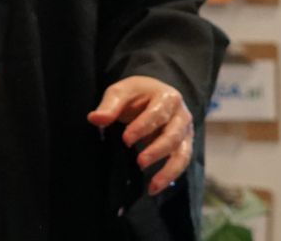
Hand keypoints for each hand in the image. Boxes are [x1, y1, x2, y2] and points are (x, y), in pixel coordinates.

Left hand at [88, 76, 193, 195]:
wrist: (153, 95)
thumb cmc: (136, 95)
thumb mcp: (121, 92)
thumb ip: (109, 106)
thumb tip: (94, 119)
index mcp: (168, 98)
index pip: (157, 114)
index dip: (142, 127)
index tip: (126, 139)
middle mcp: (182, 115)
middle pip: (173, 135)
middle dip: (156, 150)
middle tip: (139, 162)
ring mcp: (186, 132)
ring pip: (181, 153)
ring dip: (168, 170)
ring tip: (151, 184)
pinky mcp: (184, 146)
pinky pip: (181, 163)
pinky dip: (170, 176)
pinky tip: (154, 188)